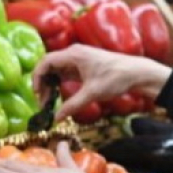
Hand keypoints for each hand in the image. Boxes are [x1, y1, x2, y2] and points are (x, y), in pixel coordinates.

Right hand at [33, 45, 171, 120]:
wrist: (136, 73)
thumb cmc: (115, 78)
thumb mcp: (92, 93)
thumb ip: (72, 105)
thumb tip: (56, 119)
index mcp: (73, 54)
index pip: (46, 62)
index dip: (37, 77)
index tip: (36, 93)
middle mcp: (73, 54)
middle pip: (48, 66)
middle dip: (42, 83)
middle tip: (42, 102)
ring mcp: (78, 59)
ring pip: (56, 70)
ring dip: (50, 84)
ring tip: (49, 101)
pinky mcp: (83, 66)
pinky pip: (65, 73)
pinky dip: (59, 84)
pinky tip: (59, 96)